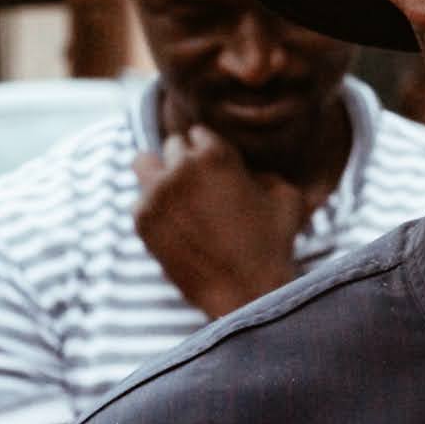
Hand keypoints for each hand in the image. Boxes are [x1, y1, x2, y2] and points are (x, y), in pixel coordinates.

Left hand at [133, 126, 317, 319]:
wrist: (246, 291)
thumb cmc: (272, 243)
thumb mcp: (285, 196)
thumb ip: (263, 173)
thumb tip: (248, 174)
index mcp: (215, 154)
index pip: (199, 133)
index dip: (209, 150)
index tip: (214, 168)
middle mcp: (181, 167)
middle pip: (172, 146)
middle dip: (185, 161)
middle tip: (198, 185)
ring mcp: (156, 194)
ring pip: (143, 162)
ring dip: (157, 173)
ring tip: (173, 192)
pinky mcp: (143, 221)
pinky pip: (139, 200)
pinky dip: (153, 208)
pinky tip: (173, 223)